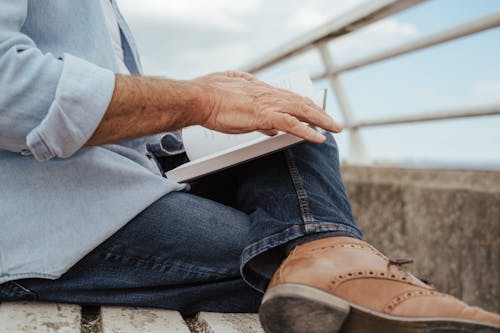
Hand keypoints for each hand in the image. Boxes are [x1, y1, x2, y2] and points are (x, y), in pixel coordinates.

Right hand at [193, 71, 341, 142]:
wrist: (199, 98)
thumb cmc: (210, 96)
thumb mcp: (234, 98)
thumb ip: (252, 108)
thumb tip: (269, 127)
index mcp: (261, 90)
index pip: (290, 97)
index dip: (305, 104)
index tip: (316, 110)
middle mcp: (268, 94)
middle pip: (301, 102)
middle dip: (319, 112)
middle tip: (332, 122)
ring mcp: (268, 104)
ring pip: (302, 111)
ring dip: (321, 120)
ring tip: (334, 128)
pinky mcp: (264, 116)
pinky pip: (292, 124)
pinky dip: (308, 131)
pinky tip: (319, 138)